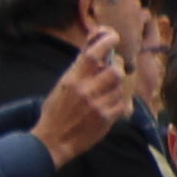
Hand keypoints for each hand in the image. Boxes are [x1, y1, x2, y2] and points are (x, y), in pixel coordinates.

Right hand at [28, 23, 130, 159]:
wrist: (53, 141)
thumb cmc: (56, 110)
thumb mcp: (62, 84)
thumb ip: (79, 65)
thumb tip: (94, 38)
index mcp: (71, 80)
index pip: (93, 55)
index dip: (106, 41)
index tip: (113, 35)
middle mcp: (85, 91)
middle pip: (115, 70)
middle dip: (118, 66)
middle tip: (114, 66)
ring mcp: (97, 105)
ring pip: (121, 86)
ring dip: (118, 85)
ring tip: (107, 89)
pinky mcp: (107, 119)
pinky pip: (123, 103)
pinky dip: (119, 101)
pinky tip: (109, 103)